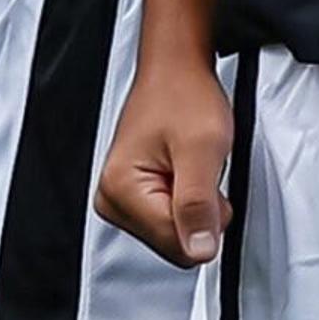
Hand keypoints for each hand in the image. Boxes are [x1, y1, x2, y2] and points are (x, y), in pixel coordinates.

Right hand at [95, 44, 232, 267]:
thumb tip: (200, 250)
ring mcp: (121, 198)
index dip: (206, 217)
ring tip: (190, 166)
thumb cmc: (183, 94)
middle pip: (174, 244)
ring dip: (195, 204)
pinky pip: (172, 219)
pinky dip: (187, 198)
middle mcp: (112, 198)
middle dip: (199, 212)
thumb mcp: (202, 148)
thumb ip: (199, 204)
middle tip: (198, 170)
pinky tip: (184, 170)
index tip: (204, 179)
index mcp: (119, 189)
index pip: (177, 246)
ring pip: (176, 234)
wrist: (177, 68)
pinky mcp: (133, 195)